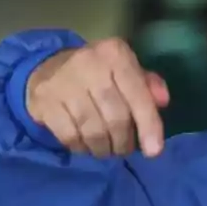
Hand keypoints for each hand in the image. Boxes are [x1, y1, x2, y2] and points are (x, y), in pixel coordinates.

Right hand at [26, 38, 169, 157]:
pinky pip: (69, 136)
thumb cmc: (98, 74)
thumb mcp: (126, 71)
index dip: (149, 126)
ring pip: (93, 131)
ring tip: (107, 150)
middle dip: (124, 142)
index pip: (138, 95)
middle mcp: (89, 63)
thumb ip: (147, 85)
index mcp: (115, 54)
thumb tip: (163, 101)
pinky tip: (85, 146)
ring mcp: (63, 82)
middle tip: (124, 149)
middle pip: (116, 118)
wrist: (47, 68)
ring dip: (103, 149)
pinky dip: (81, 147)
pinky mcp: (43, 100)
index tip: (154, 151)